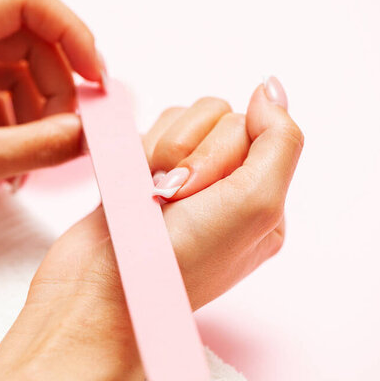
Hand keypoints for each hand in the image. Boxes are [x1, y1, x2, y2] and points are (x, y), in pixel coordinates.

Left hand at [0, 0, 104, 252]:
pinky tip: (17, 165)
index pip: (25, 3)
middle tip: (71, 131)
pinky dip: (20, 129)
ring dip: (40, 115)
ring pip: (20, 74)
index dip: (71, 34)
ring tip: (39, 157)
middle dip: (58, 89)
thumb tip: (89, 135)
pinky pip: (3, 100)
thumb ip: (39, 146)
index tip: (95, 77)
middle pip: (29, 44)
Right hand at [0, 77, 303, 380]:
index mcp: (260, 201)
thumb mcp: (256, 204)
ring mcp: (180, 181)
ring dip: (160, 152)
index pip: (257, 129)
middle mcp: (224, 189)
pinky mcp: (142, 174)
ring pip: (180, 119)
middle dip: (189, 153)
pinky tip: (132, 188)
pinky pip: (147, 130)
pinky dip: (137, 153)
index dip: (224, 148)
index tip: (202, 190)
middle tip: (173, 196)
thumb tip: (270, 88)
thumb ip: (279, 140)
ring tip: (150, 195)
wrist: (100, 291)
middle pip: (218, 118)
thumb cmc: (179, 261)